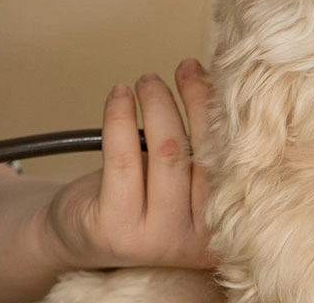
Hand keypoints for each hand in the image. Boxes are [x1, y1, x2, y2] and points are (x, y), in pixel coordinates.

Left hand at [42, 58, 215, 271]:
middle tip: (182, 69)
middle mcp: (197, 244)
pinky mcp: (115, 230)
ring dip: (158, 104)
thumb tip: (209, 78)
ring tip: (148, 81)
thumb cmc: (137, 197)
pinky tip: (119, 95)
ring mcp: (156, 240)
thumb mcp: (180, 178)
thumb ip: (200, 144)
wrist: (79, 238)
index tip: (210, 75)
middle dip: (195, 99)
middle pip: (205, 154)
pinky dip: (121, 118)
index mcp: (226, 230)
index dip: (221, 111)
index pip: (234, 161)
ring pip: (168, 152)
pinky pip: (123, 159)